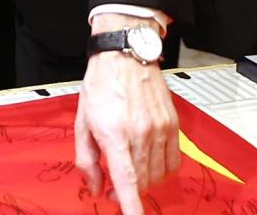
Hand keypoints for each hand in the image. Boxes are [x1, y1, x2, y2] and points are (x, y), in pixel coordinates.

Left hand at [74, 17, 180, 214]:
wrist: (125, 56)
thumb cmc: (102, 85)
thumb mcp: (83, 122)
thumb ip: (86, 159)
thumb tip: (95, 186)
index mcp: (115, 133)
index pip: (127, 179)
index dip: (132, 205)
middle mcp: (140, 133)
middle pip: (142, 181)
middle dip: (128, 193)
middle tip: (114, 188)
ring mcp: (160, 129)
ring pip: (158, 174)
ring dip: (145, 182)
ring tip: (131, 172)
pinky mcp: (172, 125)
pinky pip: (174, 162)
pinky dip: (163, 170)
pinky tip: (150, 163)